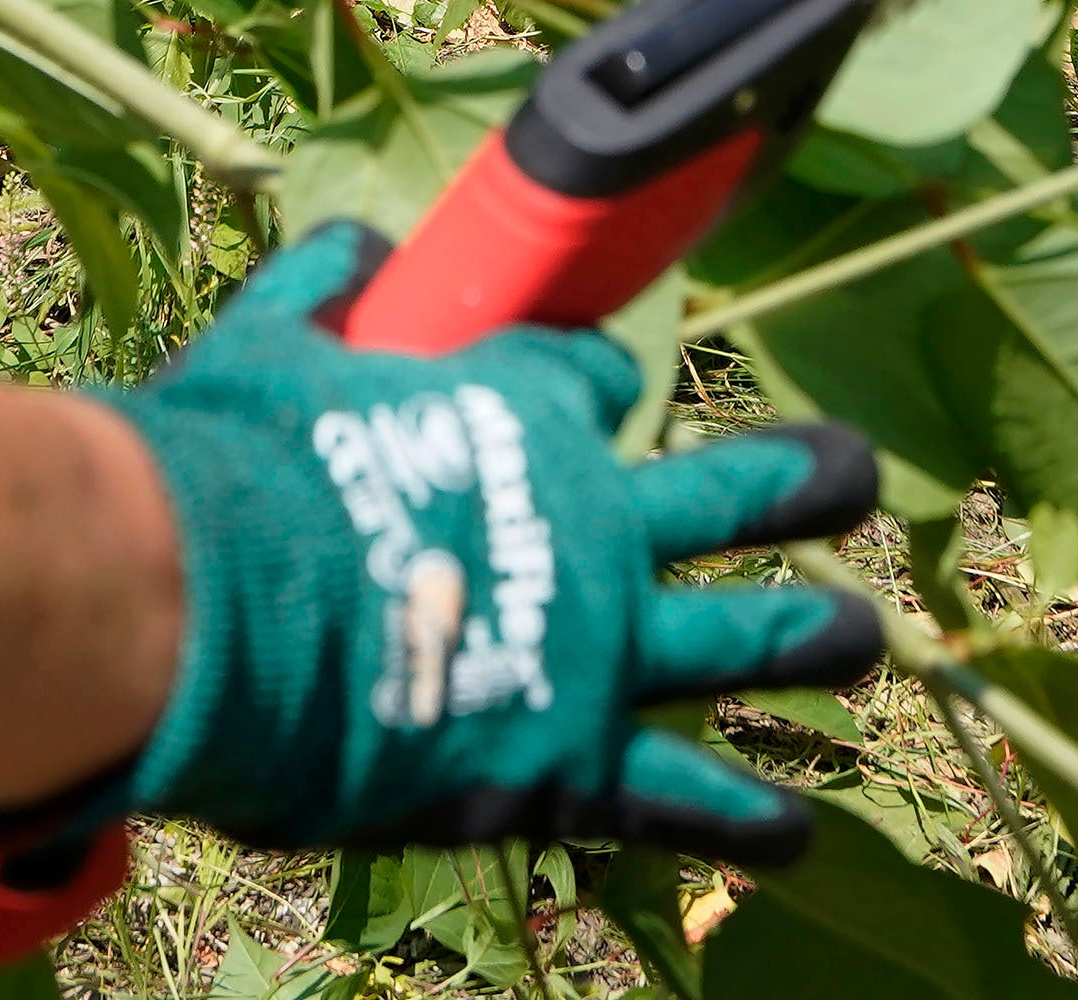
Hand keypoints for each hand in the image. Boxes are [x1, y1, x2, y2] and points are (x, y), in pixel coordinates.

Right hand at [3, 219, 882, 862]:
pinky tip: (797, 831)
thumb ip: (324, 289)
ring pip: (746, 637)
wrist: (211, 615)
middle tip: (851, 475)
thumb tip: (363, 246)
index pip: (595, 381)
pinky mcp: (570, 758)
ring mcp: (598, 645)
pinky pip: (679, 793)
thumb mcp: (269, 346)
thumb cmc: (228, 468)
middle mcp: (592, 520)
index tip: (595, 392)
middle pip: (731, 491)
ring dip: (814, 637)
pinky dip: (741, 816)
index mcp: (523, 410)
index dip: (595, 387)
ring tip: (866, 641)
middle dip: (798, 481)